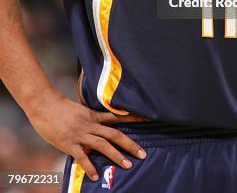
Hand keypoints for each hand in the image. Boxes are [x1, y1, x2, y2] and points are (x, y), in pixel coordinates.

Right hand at [27, 89, 149, 181]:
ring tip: (127, 165)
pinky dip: (90, 166)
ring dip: (116, 155)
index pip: (117, 117)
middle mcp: (90, 125)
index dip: (132, 118)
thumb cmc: (60, 107)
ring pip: (103, 145)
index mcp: (94, 116)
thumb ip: (90, 120)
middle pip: (114, 134)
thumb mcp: (79, 111)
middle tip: (142, 154)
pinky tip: (96, 175)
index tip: (148, 120)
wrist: (44, 104)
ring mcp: (80, 134)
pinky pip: (82, 156)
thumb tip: (98, 130)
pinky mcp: (69, 143)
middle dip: (129, 145)